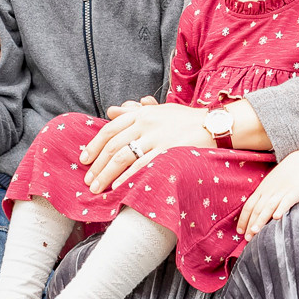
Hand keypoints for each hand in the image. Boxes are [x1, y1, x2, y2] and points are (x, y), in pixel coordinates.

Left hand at [80, 102, 210, 192]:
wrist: (214, 125)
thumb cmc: (185, 120)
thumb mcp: (158, 110)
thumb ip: (134, 111)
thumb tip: (110, 111)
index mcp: (141, 113)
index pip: (110, 129)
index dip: (94, 145)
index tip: (84, 159)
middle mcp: (145, 123)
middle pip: (112, 145)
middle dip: (97, 165)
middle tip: (88, 180)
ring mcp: (156, 137)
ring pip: (122, 156)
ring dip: (106, 174)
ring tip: (97, 188)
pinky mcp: (167, 151)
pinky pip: (142, 166)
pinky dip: (127, 177)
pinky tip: (117, 187)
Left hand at [237, 148, 298, 238]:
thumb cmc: (283, 177)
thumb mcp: (269, 186)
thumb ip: (262, 199)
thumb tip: (254, 215)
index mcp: (261, 191)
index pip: (249, 206)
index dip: (243, 219)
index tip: (239, 231)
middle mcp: (268, 192)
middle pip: (257, 209)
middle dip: (251, 224)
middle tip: (247, 238)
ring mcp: (280, 193)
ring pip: (268, 207)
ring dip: (261, 219)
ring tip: (255, 231)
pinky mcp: (293, 193)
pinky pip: (286, 202)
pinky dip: (280, 209)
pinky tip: (277, 218)